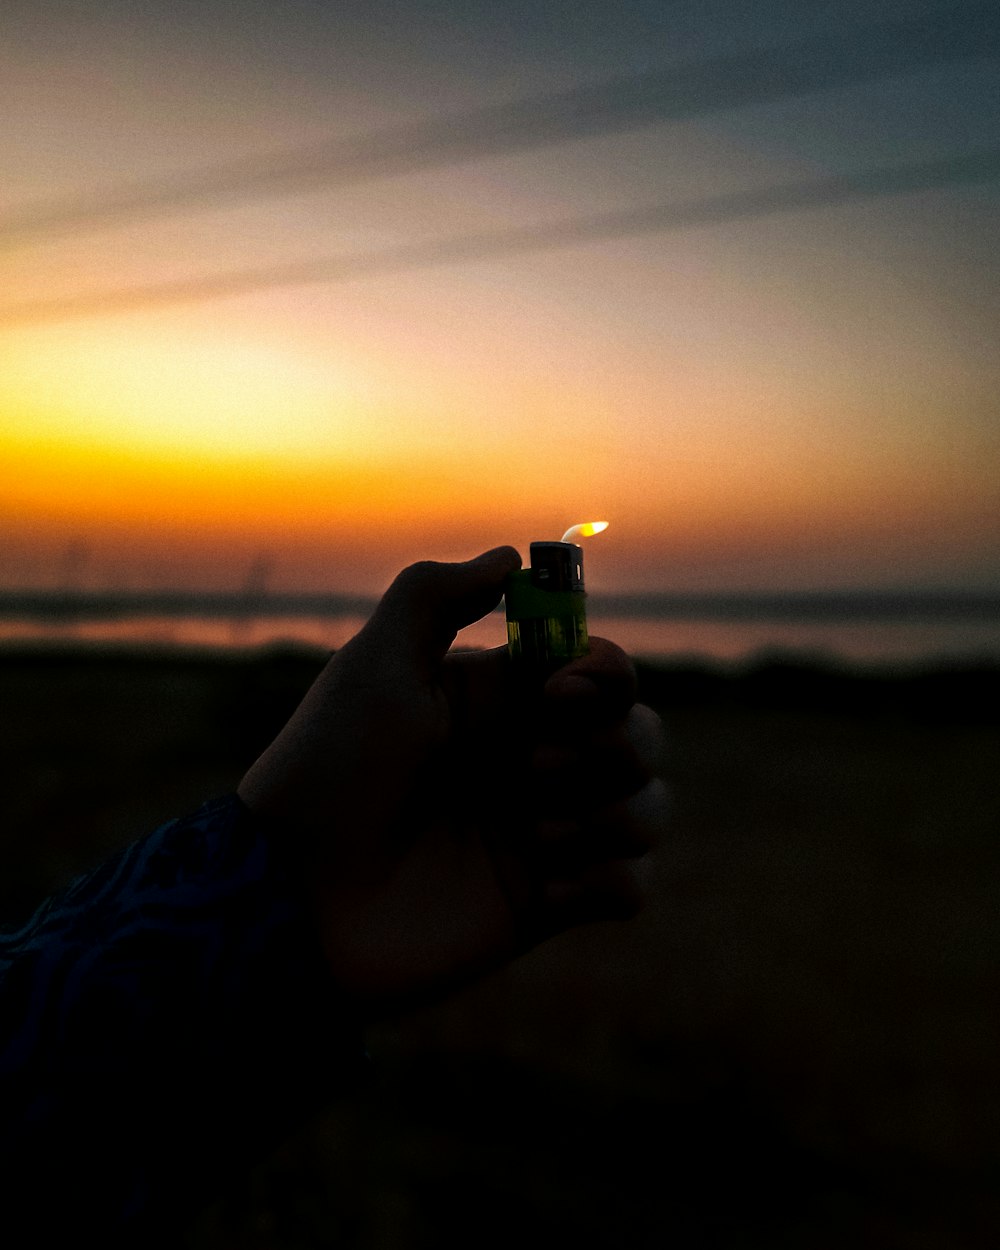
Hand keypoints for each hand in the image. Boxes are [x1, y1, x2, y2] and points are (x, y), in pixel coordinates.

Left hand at [237, 547, 667, 1013]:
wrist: (295, 896)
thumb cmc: (329, 769)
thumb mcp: (372, 665)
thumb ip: (433, 595)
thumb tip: (512, 555)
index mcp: (504, 704)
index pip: (604, 671)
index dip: (605, 673)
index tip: (559, 688)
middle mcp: (533, 762)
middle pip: (644, 734)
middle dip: (615, 745)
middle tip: (533, 765)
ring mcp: (543, 834)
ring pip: (651, 808)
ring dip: (618, 815)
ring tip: (538, 836)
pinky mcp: (545, 904)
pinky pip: (630, 888)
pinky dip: (607, 884)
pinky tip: (542, 890)